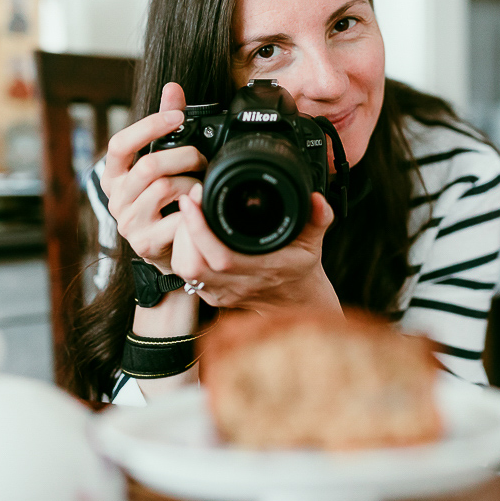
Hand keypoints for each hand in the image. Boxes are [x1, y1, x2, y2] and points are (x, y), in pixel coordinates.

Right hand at [100, 83, 206, 272]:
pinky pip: (176, 218)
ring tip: (202, 184)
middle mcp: (115, 198)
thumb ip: (164, 125)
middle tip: (202, 158)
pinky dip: (194, 209)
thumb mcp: (161, 161)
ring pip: (164, 189)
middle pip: (149, 166)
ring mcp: (128, 222)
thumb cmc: (164, 200)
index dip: (149, 126)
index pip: (120, 144)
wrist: (167, 249)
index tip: (178, 117)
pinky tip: (201, 206)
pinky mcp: (145, 243)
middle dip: (183, 157)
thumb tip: (172, 87)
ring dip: (192, 182)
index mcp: (113, 174)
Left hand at [170, 184, 340, 314]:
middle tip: (190, 199)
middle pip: (193, 264)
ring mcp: (222, 293)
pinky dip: (182, 251)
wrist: (296, 302)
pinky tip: (188, 232)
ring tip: (188, 214)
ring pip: (185, 270)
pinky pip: (185, 275)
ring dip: (180, 240)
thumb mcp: (314, 242)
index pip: (222, 257)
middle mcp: (239, 286)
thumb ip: (319, 219)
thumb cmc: (301, 269)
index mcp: (264, 272)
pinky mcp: (211, 295)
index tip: (194, 198)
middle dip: (184, 229)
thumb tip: (317, 199)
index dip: (200, 229)